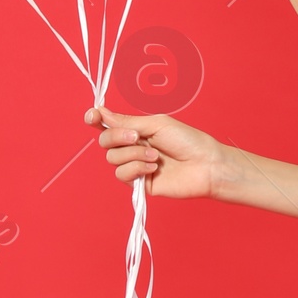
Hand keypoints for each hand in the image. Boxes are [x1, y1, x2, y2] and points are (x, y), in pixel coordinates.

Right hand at [84, 104, 234, 200]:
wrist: (205, 165)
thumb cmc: (187, 141)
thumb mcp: (156, 124)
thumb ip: (127, 122)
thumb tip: (102, 113)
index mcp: (136, 129)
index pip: (107, 124)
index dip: (95, 119)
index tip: (92, 116)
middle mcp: (132, 147)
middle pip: (105, 142)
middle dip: (117, 137)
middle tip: (137, 136)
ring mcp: (135, 165)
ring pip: (112, 159)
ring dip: (134, 154)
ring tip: (156, 156)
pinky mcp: (138, 183)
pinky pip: (122, 174)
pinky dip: (136, 168)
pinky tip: (153, 167)